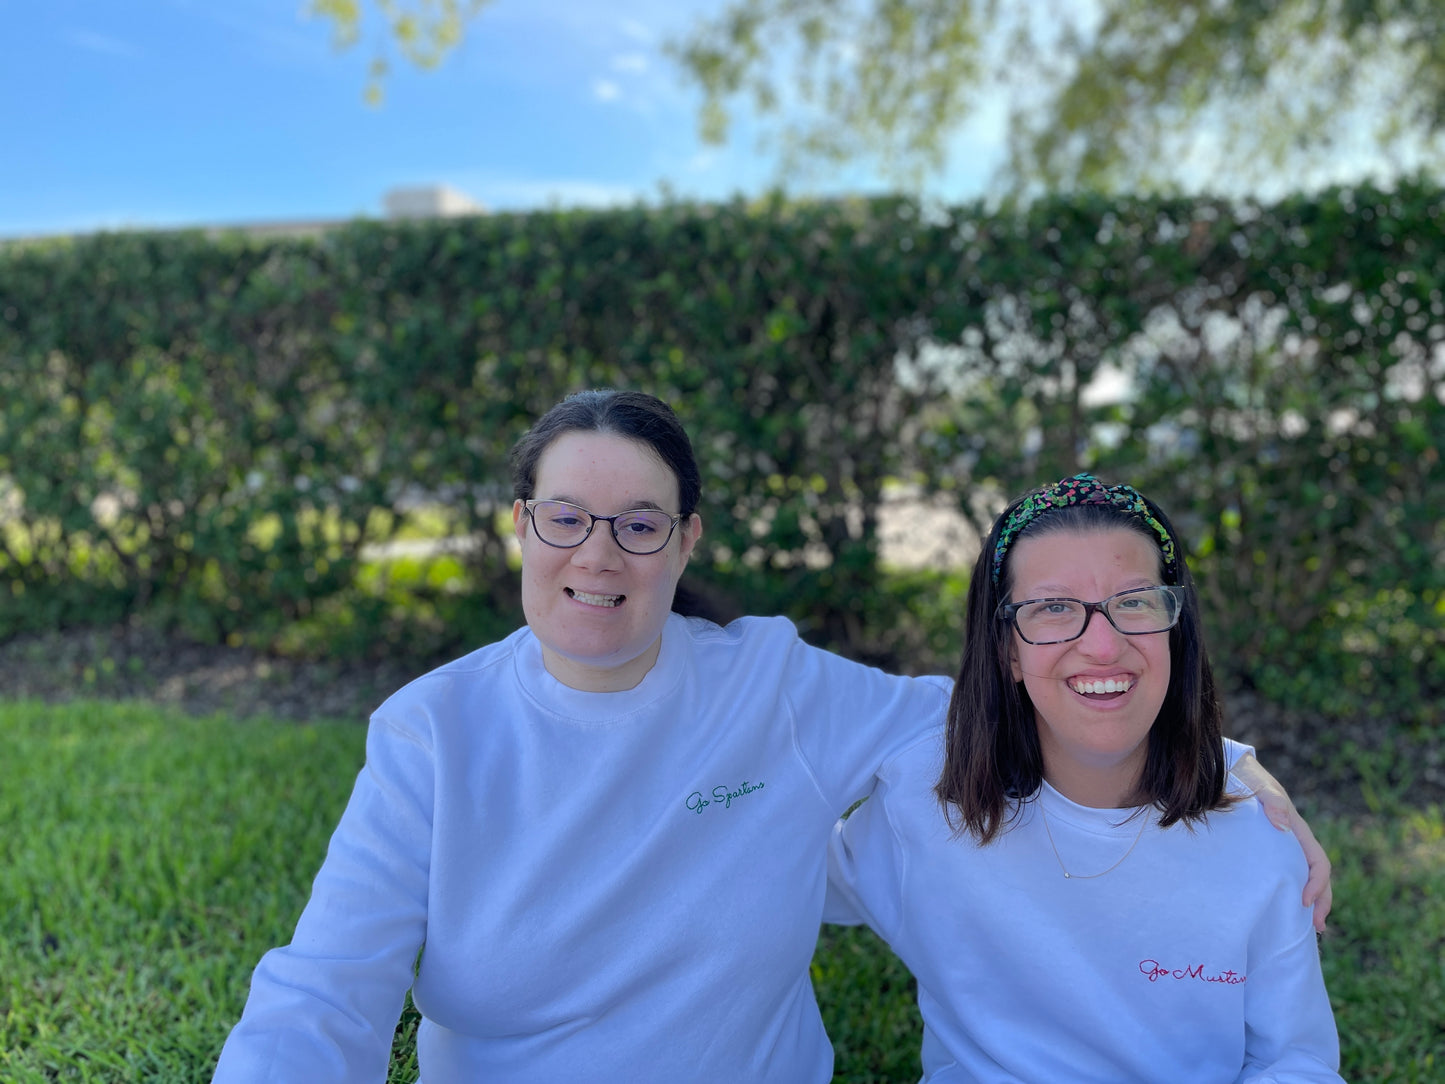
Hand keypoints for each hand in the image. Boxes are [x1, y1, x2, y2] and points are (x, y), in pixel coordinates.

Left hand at [1232, 752, 1332, 931]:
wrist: (1234, 773)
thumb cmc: (1248, 779)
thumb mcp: (1260, 787)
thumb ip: (1272, 802)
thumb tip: (1284, 825)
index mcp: (1298, 831)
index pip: (1318, 863)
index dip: (1317, 884)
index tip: (1304, 902)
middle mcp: (1295, 842)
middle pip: (1317, 876)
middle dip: (1321, 901)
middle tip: (1316, 927)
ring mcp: (1283, 849)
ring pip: (1304, 878)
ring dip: (1310, 902)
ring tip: (1306, 927)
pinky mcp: (1269, 853)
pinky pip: (1286, 875)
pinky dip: (1291, 893)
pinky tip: (1283, 910)